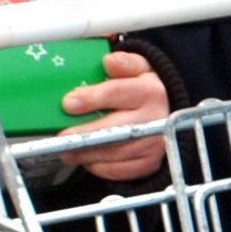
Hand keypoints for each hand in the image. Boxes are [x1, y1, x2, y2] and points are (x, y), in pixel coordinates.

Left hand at [61, 50, 168, 182]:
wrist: (168, 113)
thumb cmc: (145, 90)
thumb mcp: (139, 68)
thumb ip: (124, 63)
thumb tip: (109, 61)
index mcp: (150, 91)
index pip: (118, 93)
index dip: (91, 99)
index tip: (68, 103)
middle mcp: (155, 120)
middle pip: (114, 129)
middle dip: (83, 135)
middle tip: (61, 136)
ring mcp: (152, 145)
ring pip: (113, 154)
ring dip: (85, 153)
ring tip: (66, 149)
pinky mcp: (147, 164)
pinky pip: (118, 170)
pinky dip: (97, 166)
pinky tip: (86, 158)